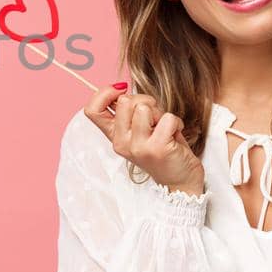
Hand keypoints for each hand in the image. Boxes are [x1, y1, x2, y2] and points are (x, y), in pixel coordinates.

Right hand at [82, 82, 204, 194]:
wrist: (180, 182)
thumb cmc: (162, 149)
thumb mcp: (139, 131)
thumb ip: (129, 113)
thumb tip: (121, 90)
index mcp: (114, 136)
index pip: (92, 110)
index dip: (104, 92)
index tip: (121, 89)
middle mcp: (121, 142)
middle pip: (124, 101)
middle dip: (145, 101)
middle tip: (154, 117)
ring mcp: (138, 146)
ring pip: (144, 107)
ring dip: (160, 113)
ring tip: (164, 128)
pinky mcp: (157, 148)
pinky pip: (168, 118)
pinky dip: (176, 123)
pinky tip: (175, 136)